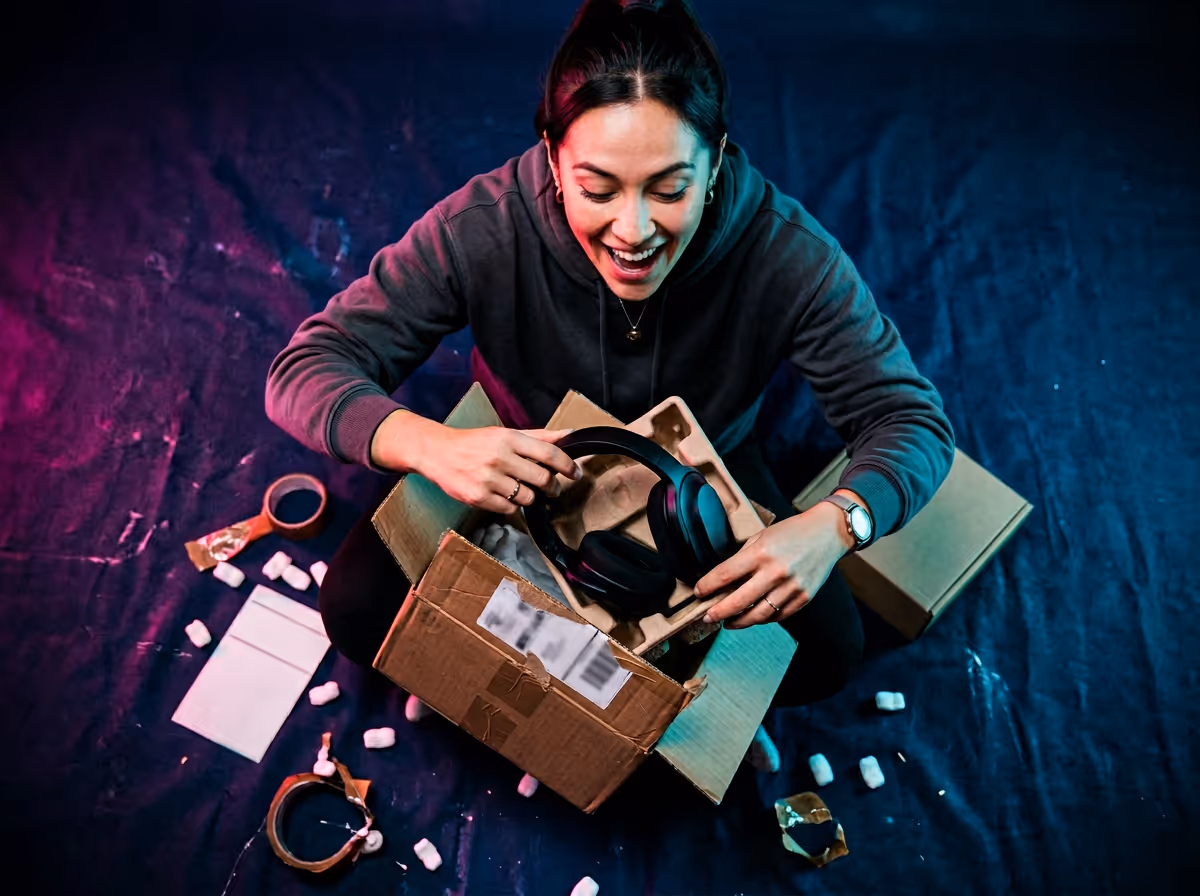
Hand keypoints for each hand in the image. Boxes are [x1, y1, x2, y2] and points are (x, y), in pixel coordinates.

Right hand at [410, 422, 582, 513]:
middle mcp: (499, 457)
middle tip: (551, 488)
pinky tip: (503, 495)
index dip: (568, 465)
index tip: (576, 473)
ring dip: (529, 496)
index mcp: (509, 439)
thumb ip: (539, 436)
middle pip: (542, 479)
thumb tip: (569, 433)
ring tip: (519, 488)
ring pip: (527, 498)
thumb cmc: (475, 443)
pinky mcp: (478, 497)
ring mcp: (488, 479)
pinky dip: (511, 505)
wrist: (438, 452)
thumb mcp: (506, 434)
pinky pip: (509, 509)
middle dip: (552, 487)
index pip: (549, 453)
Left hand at [694, 502, 853, 628]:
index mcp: (761, 552)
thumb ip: (743, 557)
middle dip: (718, 612)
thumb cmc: (792, 532)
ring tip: (728, 622)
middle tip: (707, 617)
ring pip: (758, 615)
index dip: (707, 586)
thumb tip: (722, 579)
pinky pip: (778, 616)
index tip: (699, 593)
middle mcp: (776, 572)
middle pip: (738, 601)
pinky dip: (762, 619)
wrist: (828, 533)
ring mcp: (791, 587)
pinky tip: (753, 616)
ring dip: (739, 622)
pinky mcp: (804, 598)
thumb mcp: (762, 535)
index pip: (725, 575)